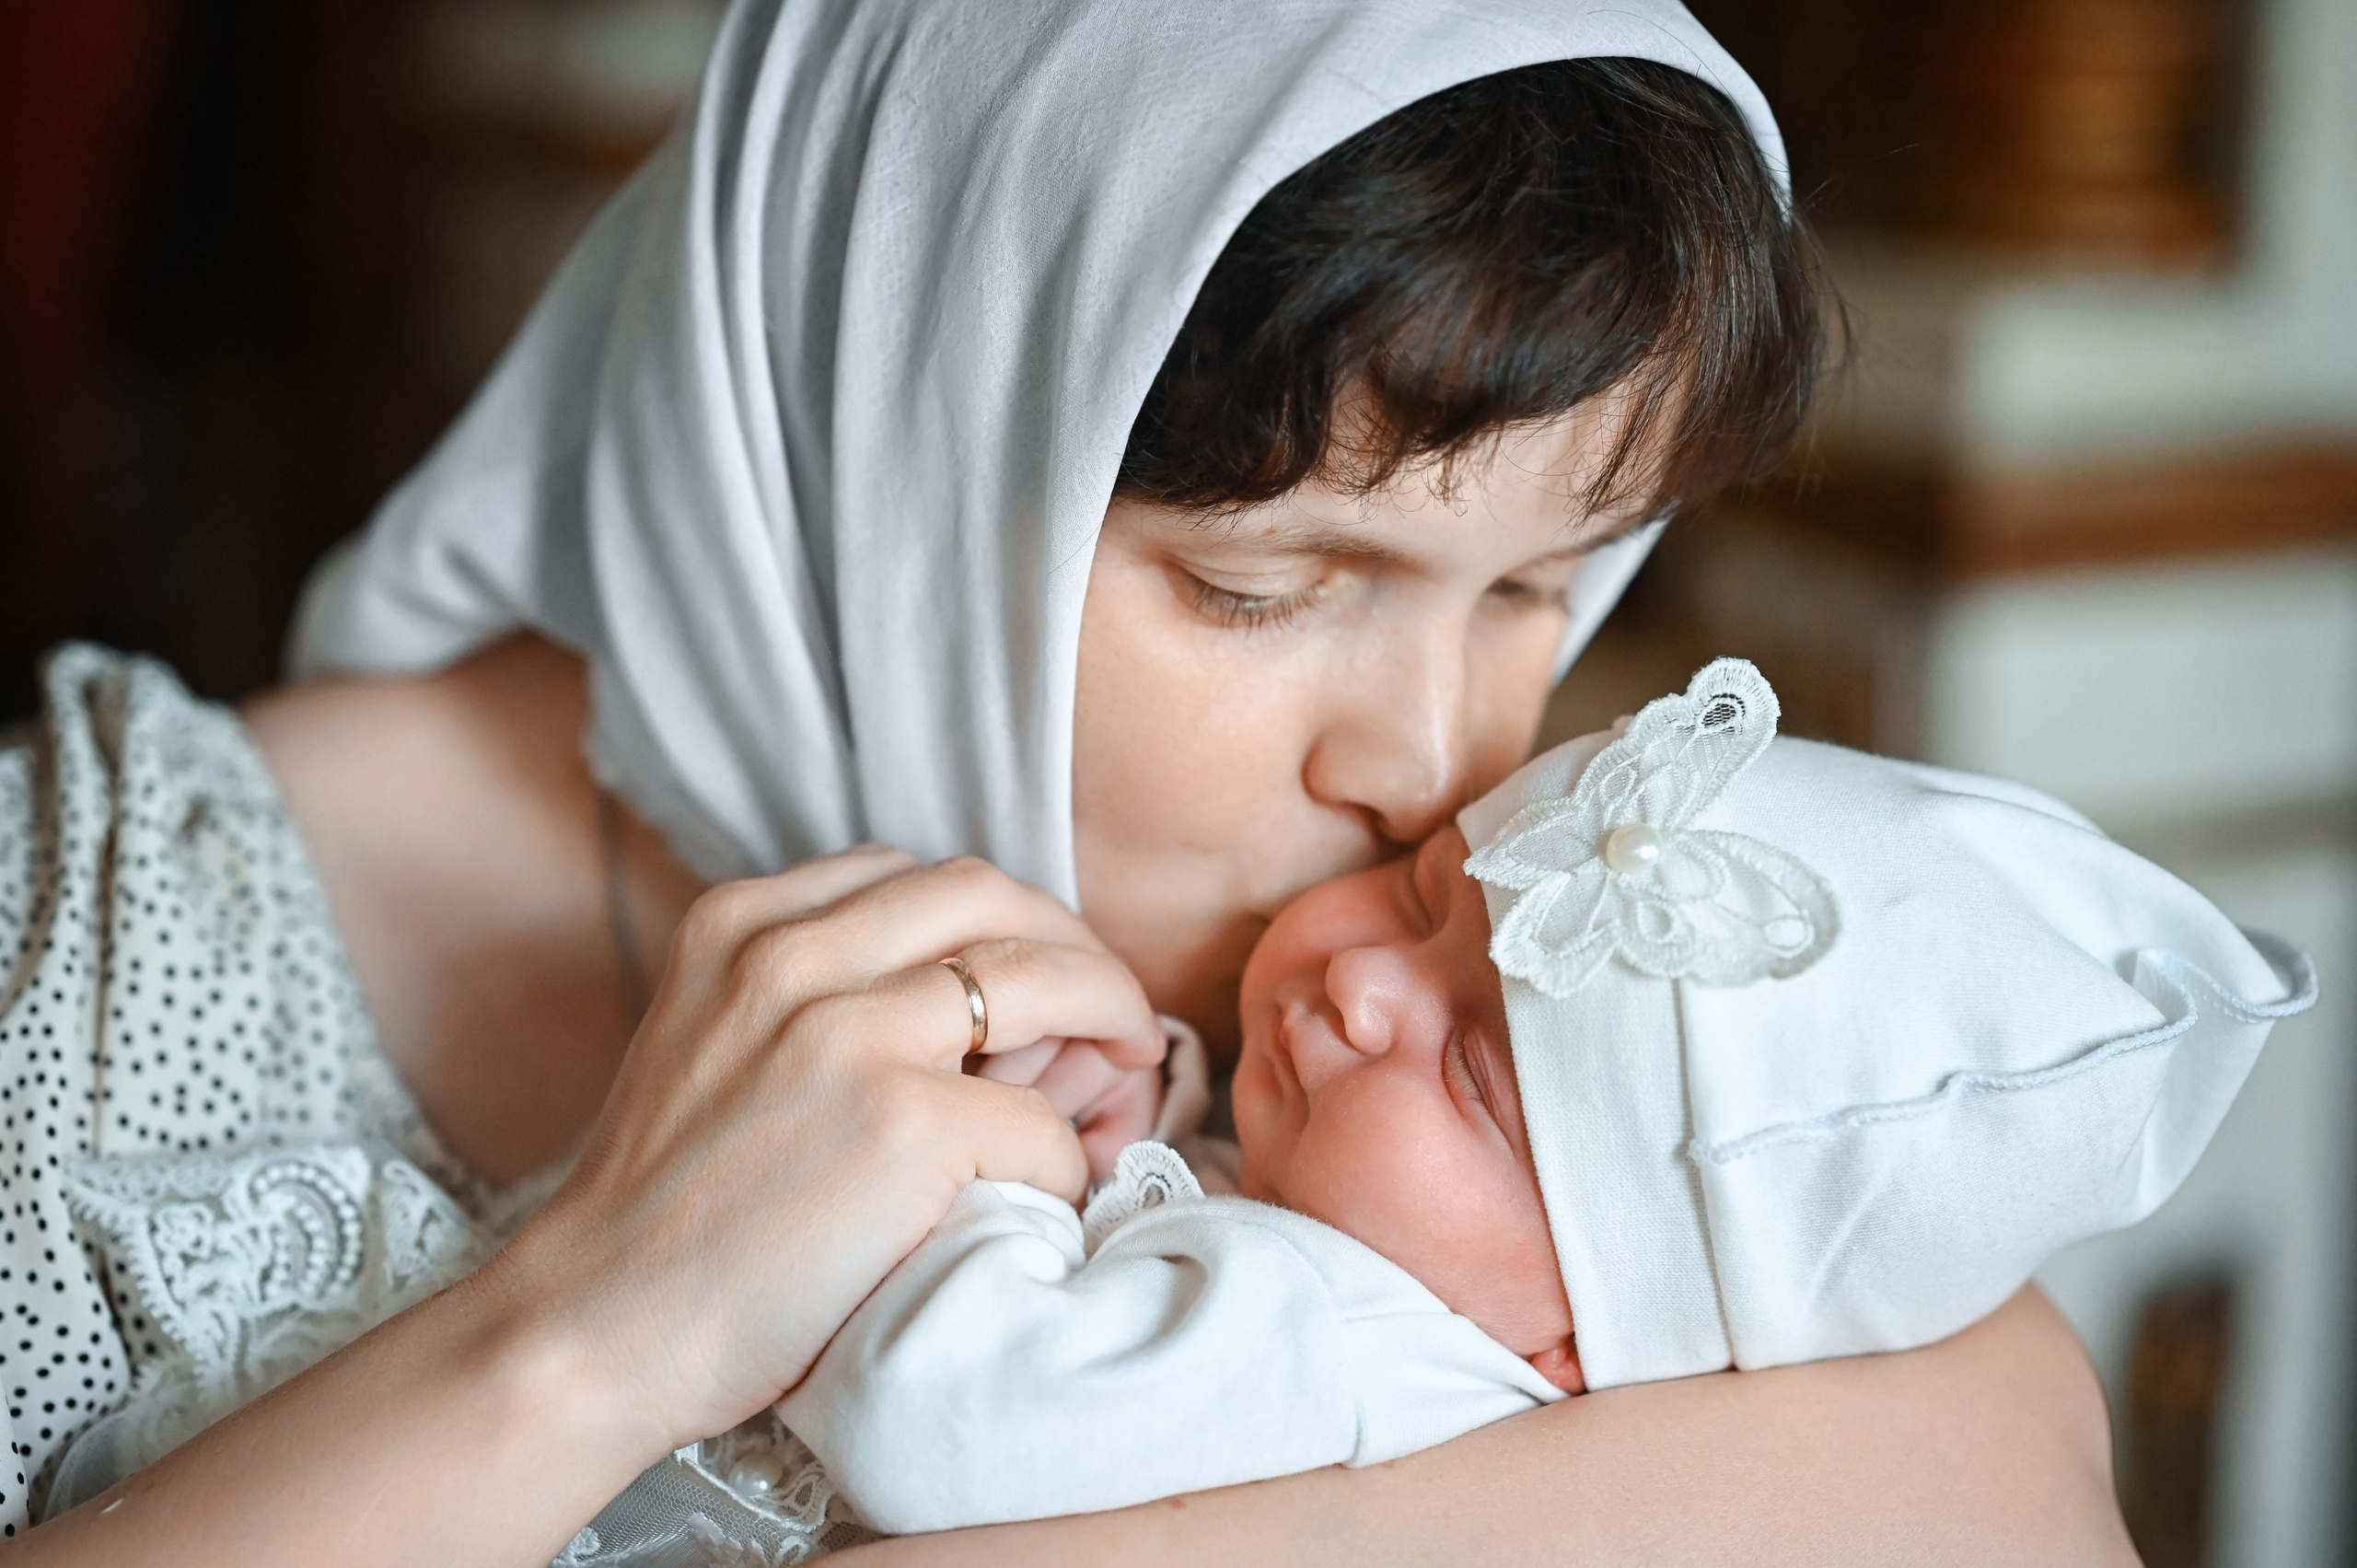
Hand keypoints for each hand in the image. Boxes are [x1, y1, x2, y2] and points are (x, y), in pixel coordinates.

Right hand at [488, 847, 1165, 1452]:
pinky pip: (1039, 1125)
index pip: (916, 877)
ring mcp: (849, 1032)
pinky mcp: (903, 1122)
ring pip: (1043, 981)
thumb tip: (983, 1020)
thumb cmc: (666, 1214)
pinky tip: (1047, 1195)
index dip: (998, 924)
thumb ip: (818, 999)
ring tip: (1127, 1075)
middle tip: (1113, 1015)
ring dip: (1109, 1022)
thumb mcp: (717, 1047)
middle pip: (993, 899)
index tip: (1033, 976)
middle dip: (1074, 948)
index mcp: (741, 924)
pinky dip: (1065, 1161)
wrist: (593, 1326)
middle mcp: (793, 955)